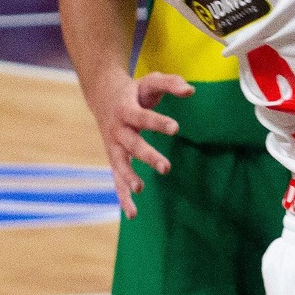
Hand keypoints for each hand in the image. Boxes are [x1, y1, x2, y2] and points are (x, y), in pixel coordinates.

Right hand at [89, 70, 193, 216]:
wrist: (103, 95)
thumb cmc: (134, 90)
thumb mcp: (150, 80)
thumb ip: (171, 83)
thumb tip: (191, 90)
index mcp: (126, 109)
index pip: (143, 117)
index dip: (158, 122)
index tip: (176, 128)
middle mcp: (117, 130)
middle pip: (132, 145)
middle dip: (148, 156)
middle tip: (166, 168)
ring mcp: (113, 146)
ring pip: (119, 165)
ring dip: (128, 178)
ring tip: (140, 189)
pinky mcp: (114, 158)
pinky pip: (116, 180)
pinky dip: (122, 196)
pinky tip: (132, 213)